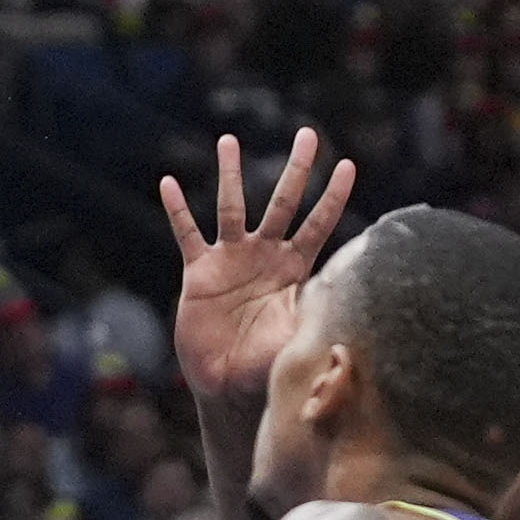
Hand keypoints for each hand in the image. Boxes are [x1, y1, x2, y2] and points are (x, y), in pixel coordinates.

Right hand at [160, 132, 356, 411]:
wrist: (227, 385)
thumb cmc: (269, 366)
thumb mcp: (300, 340)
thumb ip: (320, 322)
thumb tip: (350, 317)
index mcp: (294, 269)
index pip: (319, 225)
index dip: (332, 197)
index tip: (348, 165)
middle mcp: (265, 256)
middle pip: (283, 202)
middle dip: (296, 169)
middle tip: (308, 134)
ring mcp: (231, 260)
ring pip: (231, 207)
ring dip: (230, 174)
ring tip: (229, 140)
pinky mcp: (199, 272)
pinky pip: (187, 234)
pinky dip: (178, 210)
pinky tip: (169, 183)